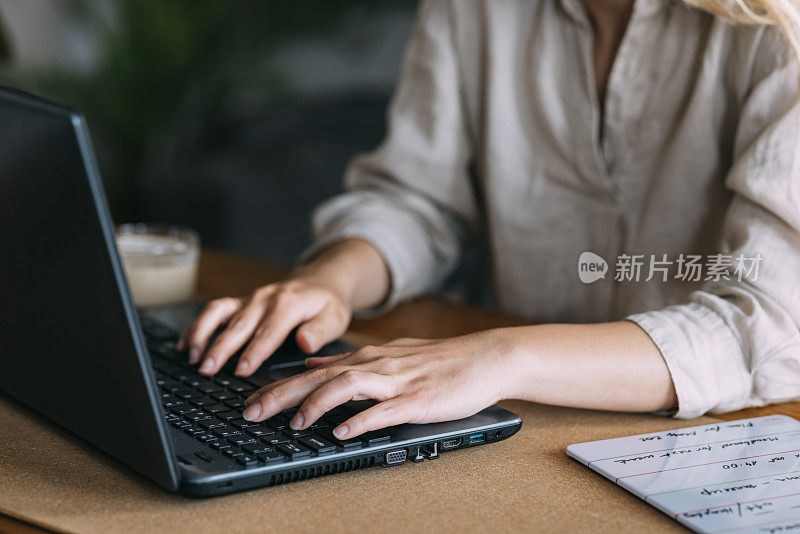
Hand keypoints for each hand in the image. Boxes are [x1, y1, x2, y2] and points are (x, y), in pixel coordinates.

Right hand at [177, 278, 351, 376]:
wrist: (321, 280)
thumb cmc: (327, 304)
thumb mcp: (335, 317)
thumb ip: (320, 331)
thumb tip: (305, 343)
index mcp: (289, 304)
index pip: (269, 331)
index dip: (254, 351)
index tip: (241, 370)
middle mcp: (265, 299)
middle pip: (239, 325)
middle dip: (220, 348)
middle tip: (207, 370)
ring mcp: (250, 299)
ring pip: (219, 313)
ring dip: (202, 333)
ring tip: (191, 357)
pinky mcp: (241, 302)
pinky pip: (214, 311)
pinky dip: (197, 326)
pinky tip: (184, 344)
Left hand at [240, 329, 516, 439]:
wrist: (485, 357)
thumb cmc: (439, 361)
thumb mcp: (388, 355)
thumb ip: (350, 362)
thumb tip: (313, 365)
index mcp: (367, 359)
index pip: (312, 372)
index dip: (278, 387)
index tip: (249, 402)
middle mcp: (376, 366)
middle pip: (319, 378)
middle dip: (281, 396)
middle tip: (251, 413)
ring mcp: (396, 382)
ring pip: (346, 387)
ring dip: (315, 405)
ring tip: (292, 423)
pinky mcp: (417, 400)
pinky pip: (383, 410)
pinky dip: (358, 421)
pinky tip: (341, 432)